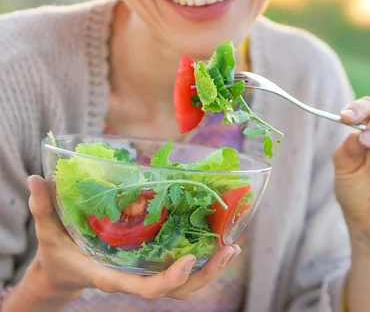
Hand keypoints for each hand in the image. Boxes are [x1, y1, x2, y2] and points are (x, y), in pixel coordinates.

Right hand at [5, 176, 239, 310]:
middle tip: (229, 249)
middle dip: (205, 274)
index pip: (146, 289)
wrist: (64, 272)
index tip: (188, 261)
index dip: (168, 280)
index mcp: (113, 277)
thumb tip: (37, 179)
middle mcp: (135, 278)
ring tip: (232, 247)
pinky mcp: (152, 265)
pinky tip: (219, 240)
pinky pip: (181, 269)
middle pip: (177, 290)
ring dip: (211, 268)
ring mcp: (146, 274)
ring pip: (185, 284)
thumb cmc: (57, 254)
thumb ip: (43, 209)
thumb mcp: (48, 233)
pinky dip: (202, 259)